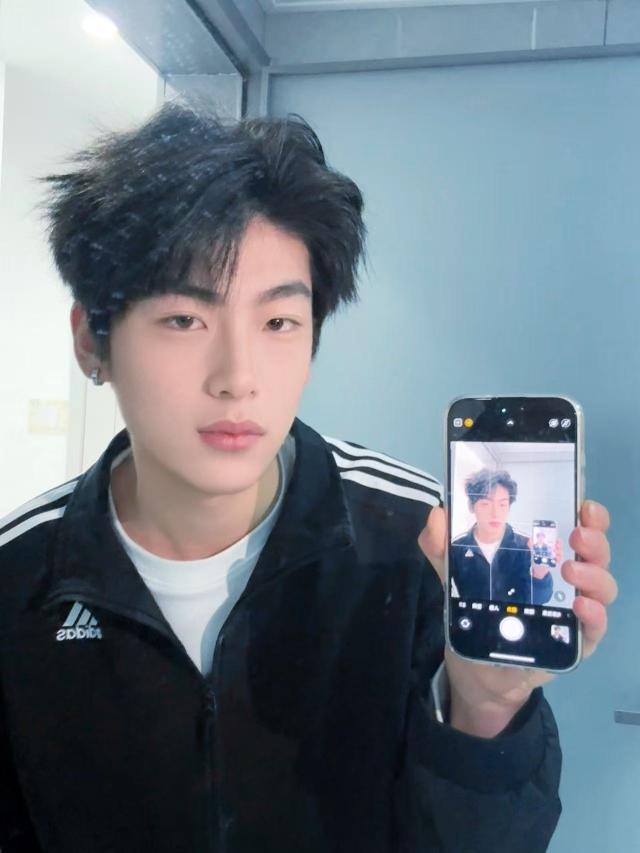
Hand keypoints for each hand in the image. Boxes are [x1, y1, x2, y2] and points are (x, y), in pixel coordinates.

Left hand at [418, 501, 615, 736]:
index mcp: (547, 554)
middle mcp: (570, 578)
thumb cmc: (479, 608)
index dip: (590, 516)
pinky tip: (579, 606)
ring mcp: (576, 610)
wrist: (476, 665)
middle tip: (577, 535)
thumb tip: (437, 513)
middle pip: (597, 554)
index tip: (583, 505)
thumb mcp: (454, 573)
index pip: (580, 528)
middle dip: (595, 540)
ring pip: (602, 588)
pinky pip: (595, 628)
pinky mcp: (575, 643)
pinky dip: (594, 614)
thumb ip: (441, 545)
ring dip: (593, 575)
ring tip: (571, 570)